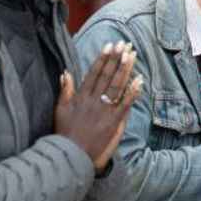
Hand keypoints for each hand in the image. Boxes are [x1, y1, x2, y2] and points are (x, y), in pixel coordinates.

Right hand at [56, 41, 143, 168]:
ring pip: (116, 86)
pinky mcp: (113, 122)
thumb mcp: (60, 110)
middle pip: (107, 76)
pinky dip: (132, 91)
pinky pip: (125, 104)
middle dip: (116, 59)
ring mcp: (103, 111)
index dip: (102, 59)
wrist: (70, 157)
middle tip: (123, 44)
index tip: (109, 45)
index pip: (93, 73)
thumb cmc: (64, 135)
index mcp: (80, 97)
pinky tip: (140, 80)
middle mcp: (92, 101)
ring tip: (132, 54)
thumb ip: (65, 90)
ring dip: (125, 69)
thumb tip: (66, 72)